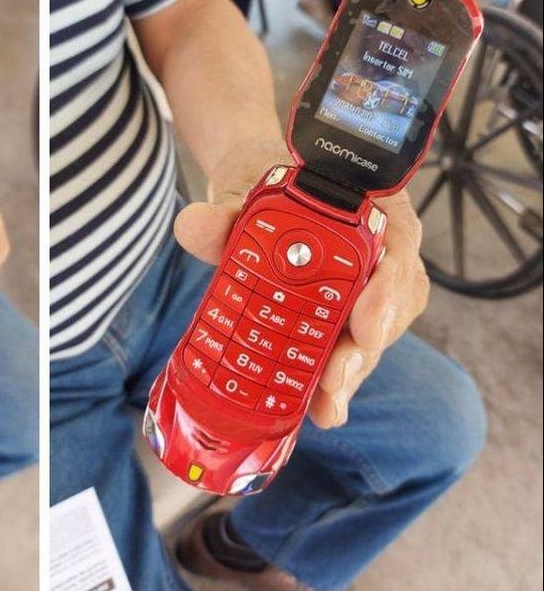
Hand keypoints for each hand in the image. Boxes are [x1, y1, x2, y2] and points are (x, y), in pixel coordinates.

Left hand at [173, 137, 430, 428]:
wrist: (258, 188)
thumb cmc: (265, 183)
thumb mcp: (242, 190)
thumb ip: (221, 212)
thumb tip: (191, 225)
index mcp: (372, 201)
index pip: (399, 243)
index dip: (387, 289)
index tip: (363, 324)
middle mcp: (384, 245)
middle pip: (392, 302)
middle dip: (364, 348)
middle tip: (334, 379)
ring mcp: (371, 282)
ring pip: (376, 331)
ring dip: (353, 370)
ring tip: (328, 403)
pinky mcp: (351, 311)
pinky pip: (353, 344)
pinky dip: (338, 375)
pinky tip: (321, 407)